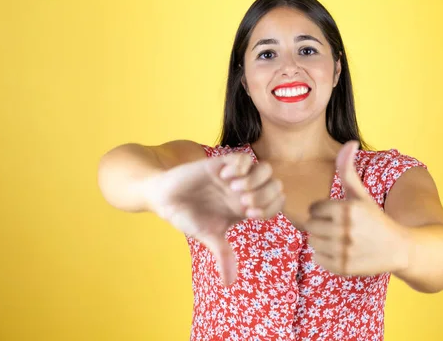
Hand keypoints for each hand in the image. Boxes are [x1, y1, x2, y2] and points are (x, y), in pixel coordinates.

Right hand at [143, 153, 284, 284]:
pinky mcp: (222, 163)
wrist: (165, 199)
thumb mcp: (208, 237)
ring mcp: (236, 176)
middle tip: (243, 202)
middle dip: (264, 195)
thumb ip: (223, 255)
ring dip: (254, 180)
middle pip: (277, 185)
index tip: (249, 216)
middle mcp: (245, 190)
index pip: (276, 204)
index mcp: (246, 207)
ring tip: (234, 188)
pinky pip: (243, 157)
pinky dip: (239, 166)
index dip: (269, 209)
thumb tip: (229, 284)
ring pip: (265, 169)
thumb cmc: (188, 217)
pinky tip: (224, 175)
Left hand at [306, 141, 408, 276]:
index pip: (313, 208)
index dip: (323, 211)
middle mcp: (346, 229)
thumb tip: (350, 142)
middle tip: (338, 228)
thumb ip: (348, 169)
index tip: (337, 214)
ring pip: (313, 242)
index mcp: (348, 208)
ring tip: (341, 239)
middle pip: (311, 226)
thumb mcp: (361, 194)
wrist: (400, 248)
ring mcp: (344, 250)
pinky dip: (326, 256)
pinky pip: (318, 258)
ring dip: (323, 241)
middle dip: (321, 226)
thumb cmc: (375, 218)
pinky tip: (342, 252)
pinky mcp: (343, 267)